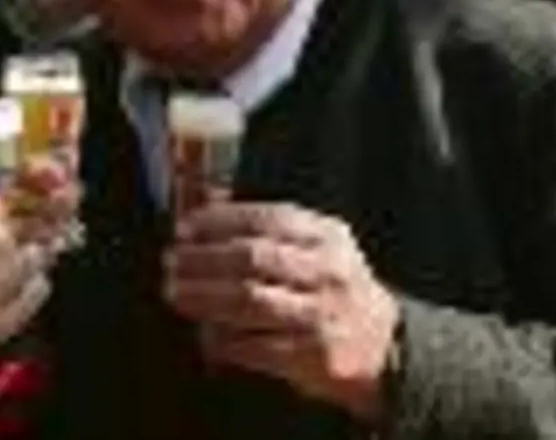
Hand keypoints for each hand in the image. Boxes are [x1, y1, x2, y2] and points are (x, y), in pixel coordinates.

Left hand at [164, 202, 397, 423]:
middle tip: (171, 262)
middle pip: (253, 258)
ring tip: (175, 293)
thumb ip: (267, 226)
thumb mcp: (316, 247)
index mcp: (327, 237)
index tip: (184, 228)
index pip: (266, 219)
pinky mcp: (314, 357)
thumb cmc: (333, 288)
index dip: (219, 221)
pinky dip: (223, 338)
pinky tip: (203, 332)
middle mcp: (328, 273)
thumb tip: (204, 199)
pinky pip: (255, 346)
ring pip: (250, 301)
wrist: (385, 346)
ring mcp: (322, 316)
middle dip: (203, 259)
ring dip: (203, 297)